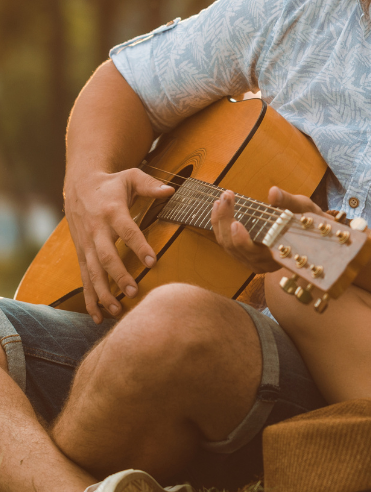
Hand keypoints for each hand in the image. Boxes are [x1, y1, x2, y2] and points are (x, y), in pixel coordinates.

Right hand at [64, 168, 175, 322]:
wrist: (80, 184)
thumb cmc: (111, 183)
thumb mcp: (131, 176)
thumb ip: (151, 184)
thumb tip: (171, 190)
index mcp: (112, 211)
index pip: (127, 231)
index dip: (139, 246)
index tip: (152, 261)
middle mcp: (96, 230)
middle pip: (107, 256)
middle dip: (119, 276)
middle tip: (134, 291)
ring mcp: (86, 244)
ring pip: (93, 272)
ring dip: (104, 292)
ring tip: (118, 309)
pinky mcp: (81, 253)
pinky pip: (85, 278)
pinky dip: (90, 298)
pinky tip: (98, 315)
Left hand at [209, 186, 334, 273]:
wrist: (312, 236)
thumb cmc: (309, 222)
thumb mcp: (304, 209)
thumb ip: (288, 202)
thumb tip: (273, 192)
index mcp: (278, 256)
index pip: (254, 253)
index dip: (242, 240)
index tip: (236, 222)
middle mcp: (262, 263)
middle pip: (234, 246)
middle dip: (226, 220)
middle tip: (226, 196)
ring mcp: (251, 261)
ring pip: (227, 245)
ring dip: (219, 221)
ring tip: (222, 199)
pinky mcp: (244, 254)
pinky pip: (226, 242)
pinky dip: (220, 225)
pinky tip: (219, 208)